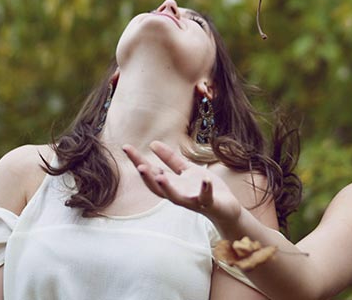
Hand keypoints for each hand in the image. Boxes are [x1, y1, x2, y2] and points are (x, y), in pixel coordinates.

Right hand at [123, 141, 241, 225]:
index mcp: (172, 184)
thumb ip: (170, 159)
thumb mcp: (186, 170)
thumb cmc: (203, 188)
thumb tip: (152, 144)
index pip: (152, 172)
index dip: (138, 161)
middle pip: (158, 187)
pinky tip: (206, 179)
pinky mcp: (208, 203)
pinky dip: (205, 189)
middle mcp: (178, 194)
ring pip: (176, 197)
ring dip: (168, 188)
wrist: (225, 207)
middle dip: (148, 178)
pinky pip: (206, 197)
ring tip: (160, 176)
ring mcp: (193, 200)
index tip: (126, 147)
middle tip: (139, 166)